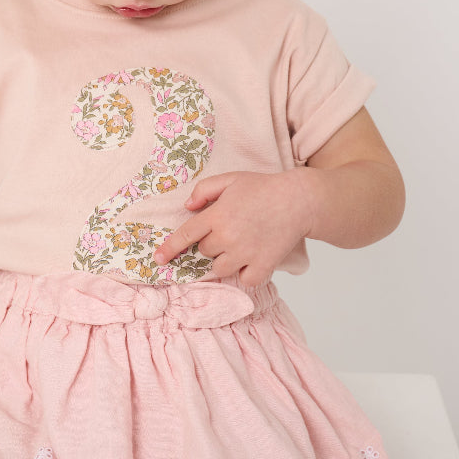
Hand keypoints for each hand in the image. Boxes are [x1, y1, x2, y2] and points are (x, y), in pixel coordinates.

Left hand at [152, 170, 311, 283]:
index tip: (158, 259)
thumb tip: (187, 207)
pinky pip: (244, 279)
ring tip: (239, 244)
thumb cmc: (263, 187)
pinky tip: (252, 259)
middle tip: (230, 229)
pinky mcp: (263, 265)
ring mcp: (245, 253)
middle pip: (205, 252)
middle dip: (211, 244)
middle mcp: (227, 236)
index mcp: (217, 215)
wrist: (299, 200)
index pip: (185, 235)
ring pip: (220, 268)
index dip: (169, 249)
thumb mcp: (230, 179)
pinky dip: (245, 273)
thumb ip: (204, 190)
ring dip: (224, 260)